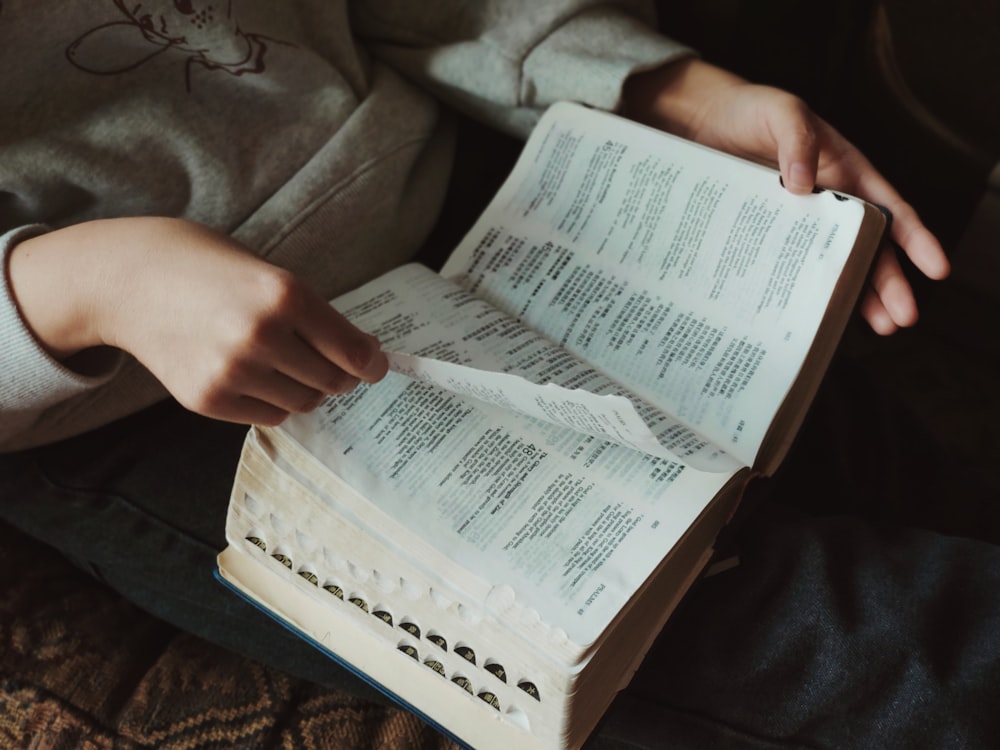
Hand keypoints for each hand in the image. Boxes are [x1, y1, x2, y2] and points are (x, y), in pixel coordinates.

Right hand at [8, 217, 387, 423]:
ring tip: (284, 362)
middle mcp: (261, 336)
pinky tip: (253, 373)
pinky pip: (268, 416)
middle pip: (333, 382)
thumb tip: (365, 357)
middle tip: (333, 363)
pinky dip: (273, 401)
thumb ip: (315, 314)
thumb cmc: (207, 268)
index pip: (353, 351)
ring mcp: (232, 372)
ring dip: (306, 388)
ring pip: (303, 403)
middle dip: (341, 375)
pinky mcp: (208, 400)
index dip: (372, 362)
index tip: (376, 365)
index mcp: (285, 294)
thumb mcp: (269, 272)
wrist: (127, 280)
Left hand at [623, 58, 950, 334]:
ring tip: (874, 327)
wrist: (698, 121)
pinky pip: (786, 266)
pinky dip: (798, 291)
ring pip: (829, 264)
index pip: (889, 209)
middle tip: (900, 318)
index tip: (936, 268)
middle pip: (866, 248)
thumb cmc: (748, 110)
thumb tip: (804, 183)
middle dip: (887, 284)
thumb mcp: (780, 112)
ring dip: (852, 296)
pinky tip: (807, 316)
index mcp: (844, 171)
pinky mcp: (764, 236)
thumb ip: (797, 140)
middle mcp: (826, 202)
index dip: (915, 239)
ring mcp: (794, 224)